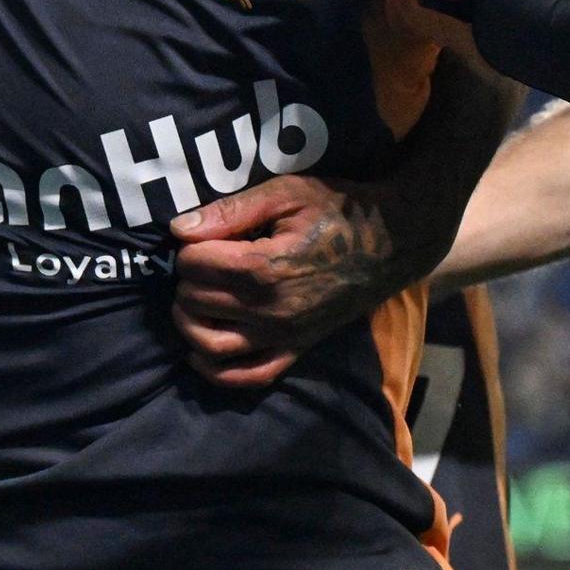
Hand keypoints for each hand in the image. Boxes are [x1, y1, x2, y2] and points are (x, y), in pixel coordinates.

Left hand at [166, 175, 409, 391]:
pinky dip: (215, 371)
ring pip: (209, 344)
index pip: (194, 264)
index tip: (204, 237)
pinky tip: (199, 352)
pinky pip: (247, 376)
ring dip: (189, 323)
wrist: (390, 242)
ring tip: (193, 300)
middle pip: (195, 302)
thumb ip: (230, 211)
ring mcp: (282, 336)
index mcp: (264, 268)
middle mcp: (269, 310)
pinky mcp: (295, 350)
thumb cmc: (337, 210)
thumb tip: (179, 230)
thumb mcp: (285, 193)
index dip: (190, 247)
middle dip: (188, 280)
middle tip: (202, 262)